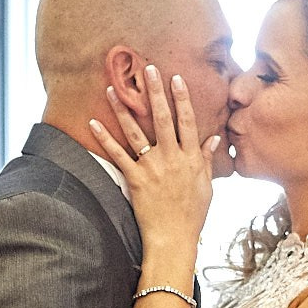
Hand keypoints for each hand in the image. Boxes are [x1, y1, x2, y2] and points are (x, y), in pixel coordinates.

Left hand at [90, 66, 219, 261]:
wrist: (174, 238)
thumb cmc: (192, 215)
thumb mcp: (207, 187)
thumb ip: (207, 161)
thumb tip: (213, 139)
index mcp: (191, 158)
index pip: (187, 121)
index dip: (182, 98)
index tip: (176, 78)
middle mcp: (172, 158)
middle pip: (163, 118)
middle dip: (155, 92)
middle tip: (148, 69)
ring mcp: (152, 167)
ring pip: (136, 132)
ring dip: (124, 108)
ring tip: (113, 88)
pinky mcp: (135, 179)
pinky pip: (117, 154)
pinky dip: (104, 138)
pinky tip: (93, 122)